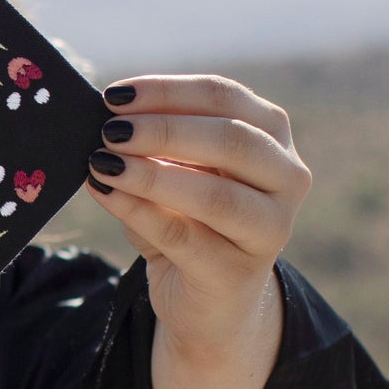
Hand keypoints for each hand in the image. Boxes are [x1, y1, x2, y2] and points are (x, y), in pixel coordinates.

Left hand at [85, 76, 312, 388]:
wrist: (207, 297)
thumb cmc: (189, 218)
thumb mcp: (170, 172)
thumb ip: (149, 144)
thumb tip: (103, 120)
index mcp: (271, 136)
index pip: (224, 97)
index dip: (167, 91)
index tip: (114, 95)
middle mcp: (286, 178)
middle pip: (231, 139)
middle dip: (163, 130)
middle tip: (109, 130)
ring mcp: (271, 230)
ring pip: (215, 195)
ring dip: (151, 174)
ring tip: (102, 162)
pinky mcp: (237, 273)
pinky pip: (183, 236)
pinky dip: (138, 211)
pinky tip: (104, 193)